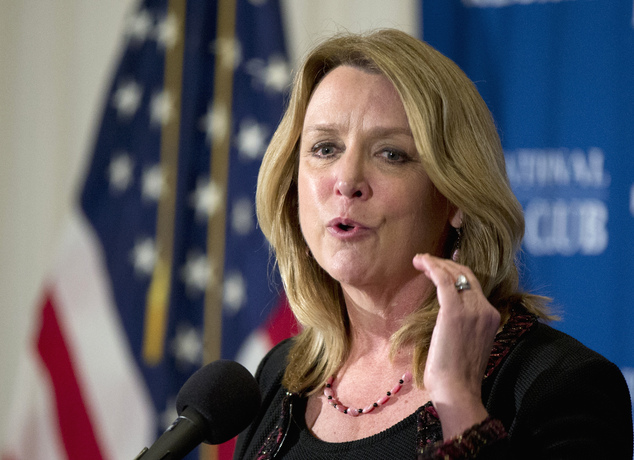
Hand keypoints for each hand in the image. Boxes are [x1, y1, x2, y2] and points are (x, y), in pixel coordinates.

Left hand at [413, 253, 500, 438]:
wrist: (458, 390)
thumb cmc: (456, 375)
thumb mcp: (467, 345)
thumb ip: (464, 327)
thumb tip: (449, 318)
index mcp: (491, 317)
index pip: (474, 285)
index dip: (457, 271)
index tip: (444, 262)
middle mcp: (485, 309)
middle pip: (466, 275)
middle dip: (446, 263)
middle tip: (427, 259)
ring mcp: (473, 310)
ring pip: (455, 274)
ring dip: (436, 263)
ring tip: (420, 259)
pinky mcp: (455, 312)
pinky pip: (444, 280)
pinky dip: (432, 267)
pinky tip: (421, 262)